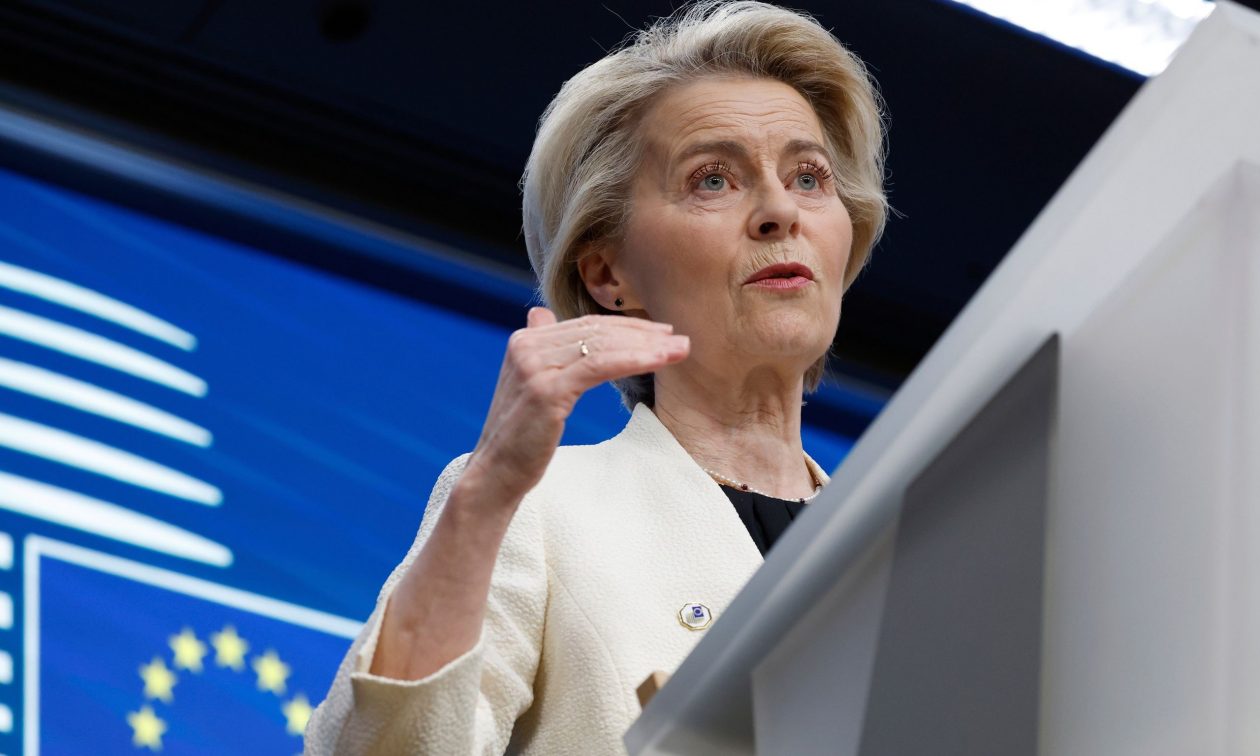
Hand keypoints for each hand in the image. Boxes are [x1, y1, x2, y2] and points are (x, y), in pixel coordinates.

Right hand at [461, 307, 688, 512]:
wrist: (495, 474)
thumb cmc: (521, 437)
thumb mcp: (530, 385)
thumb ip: (541, 349)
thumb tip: (542, 315)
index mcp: (525, 341)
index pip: (586, 325)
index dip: (627, 327)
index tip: (661, 333)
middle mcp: (526, 346)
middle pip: (597, 331)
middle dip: (643, 334)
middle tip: (679, 340)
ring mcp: (534, 366)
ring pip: (602, 346)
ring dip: (647, 346)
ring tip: (680, 350)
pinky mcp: (546, 389)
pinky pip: (600, 366)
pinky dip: (634, 360)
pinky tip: (660, 362)